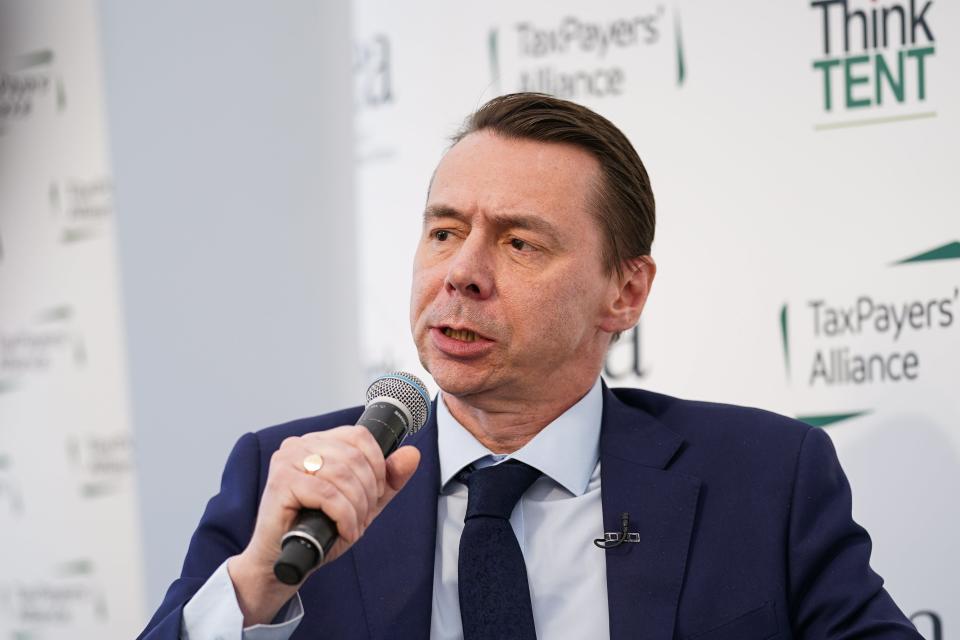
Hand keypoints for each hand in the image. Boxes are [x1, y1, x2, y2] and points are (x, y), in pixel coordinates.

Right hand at [227, 426, 420, 625]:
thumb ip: (388, 480)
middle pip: (354, 456)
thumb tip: (412, 454)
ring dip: (357, 508)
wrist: (284, 561)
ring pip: (343, 475)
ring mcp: (287, 460)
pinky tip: (343, 531)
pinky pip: (328, 494)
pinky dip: (344, 516)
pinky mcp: (281, 482)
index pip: (359, 436)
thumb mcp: (362, 502)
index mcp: (318, 442)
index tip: (375, 493)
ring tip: (353, 525)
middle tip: (364, 516)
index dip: (377, 465)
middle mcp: (300, 445)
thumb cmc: (317, 529)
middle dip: (368, 492)